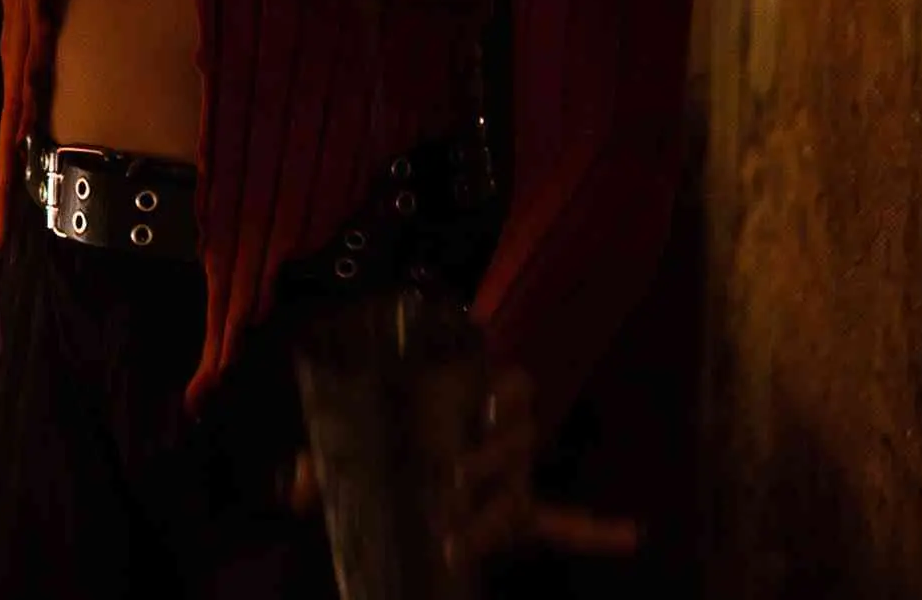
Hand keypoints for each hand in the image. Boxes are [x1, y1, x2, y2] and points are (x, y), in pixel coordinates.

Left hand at [289, 364, 640, 577]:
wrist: (388, 463)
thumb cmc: (372, 442)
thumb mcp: (345, 446)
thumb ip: (320, 462)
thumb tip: (291, 486)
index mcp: (464, 396)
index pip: (503, 382)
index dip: (491, 400)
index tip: (458, 428)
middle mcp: (497, 432)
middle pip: (515, 439)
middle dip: (487, 462)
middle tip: (452, 488)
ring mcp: (510, 476)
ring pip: (521, 485)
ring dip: (498, 510)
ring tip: (461, 539)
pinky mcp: (516, 516)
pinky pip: (562, 520)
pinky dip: (594, 528)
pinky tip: (631, 535)